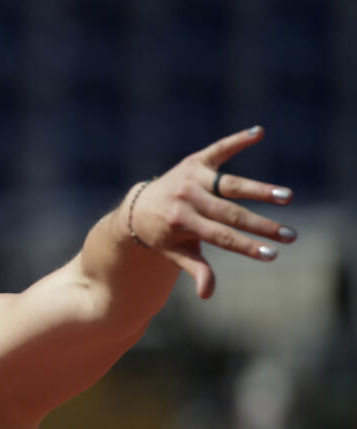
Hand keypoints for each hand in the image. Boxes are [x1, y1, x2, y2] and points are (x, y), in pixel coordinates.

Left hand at [128, 125, 295, 298]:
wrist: (138, 208)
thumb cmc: (163, 235)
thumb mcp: (175, 253)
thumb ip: (194, 269)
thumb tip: (207, 294)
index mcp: (181, 223)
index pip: (221, 237)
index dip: (247, 246)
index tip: (272, 254)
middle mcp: (187, 198)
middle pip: (231, 214)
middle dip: (262, 225)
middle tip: (290, 235)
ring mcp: (192, 178)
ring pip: (231, 184)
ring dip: (260, 189)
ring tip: (286, 196)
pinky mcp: (196, 161)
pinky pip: (219, 149)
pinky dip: (238, 139)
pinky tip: (259, 132)